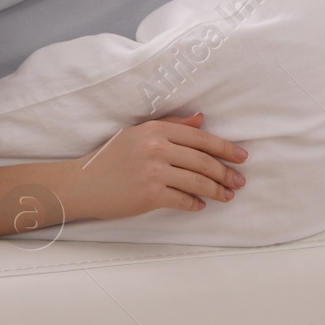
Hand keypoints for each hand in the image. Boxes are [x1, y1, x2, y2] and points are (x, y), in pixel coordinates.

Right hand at [58, 111, 248, 219]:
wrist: (82, 184)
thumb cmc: (109, 159)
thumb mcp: (137, 134)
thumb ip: (170, 125)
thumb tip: (201, 120)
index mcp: (154, 129)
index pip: (200, 137)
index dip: (225, 148)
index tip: (241, 157)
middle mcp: (155, 147)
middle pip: (203, 160)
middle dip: (226, 172)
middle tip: (240, 181)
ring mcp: (153, 171)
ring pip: (197, 181)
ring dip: (217, 190)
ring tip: (228, 195)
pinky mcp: (150, 195)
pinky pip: (183, 200)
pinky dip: (195, 204)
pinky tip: (201, 205)